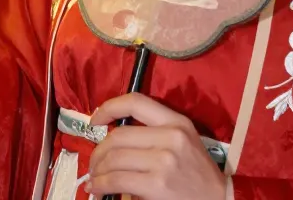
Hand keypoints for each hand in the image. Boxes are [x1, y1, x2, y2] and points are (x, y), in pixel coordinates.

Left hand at [87, 94, 225, 199]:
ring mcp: (164, 161)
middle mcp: (171, 136)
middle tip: (94, 163)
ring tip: (94, 179)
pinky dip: (101, 185)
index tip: (95, 120)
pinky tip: (99, 190)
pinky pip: (118, 181)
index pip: (137, 102)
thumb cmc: (197, 174)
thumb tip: (113, 138)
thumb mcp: (183, 142)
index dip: (110, 107)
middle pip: (119, 136)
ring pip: (115, 159)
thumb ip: (154, 133)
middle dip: (98, 151)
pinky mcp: (157, 185)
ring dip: (98, 170)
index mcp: (177, 121)